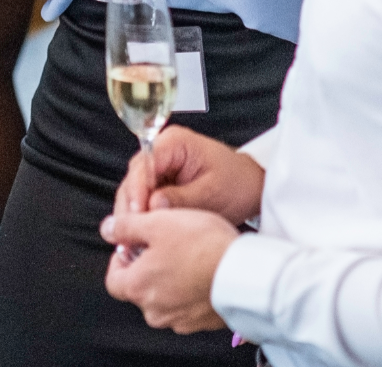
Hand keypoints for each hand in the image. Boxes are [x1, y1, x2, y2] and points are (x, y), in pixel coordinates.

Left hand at [101, 208, 236, 333]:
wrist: (243, 273)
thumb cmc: (202, 246)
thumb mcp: (158, 222)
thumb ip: (127, 226)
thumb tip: (107, 229)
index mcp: (137, 287)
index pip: (113, 279)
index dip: (120, 259)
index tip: (134, 244)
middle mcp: (154, 310)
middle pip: (140, 288)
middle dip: (148, 266)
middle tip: (166, 243)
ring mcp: (179, 320)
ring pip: (164, 297)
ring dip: (170, 279)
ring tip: (190, 254)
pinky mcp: (202, 322)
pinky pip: (188, 306)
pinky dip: (191, 290)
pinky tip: (204, 271)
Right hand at [114, 126, 263, 221]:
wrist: (250, 187)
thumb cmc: (237, 183)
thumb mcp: (211, 194)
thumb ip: (181, 199)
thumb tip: (153, 206)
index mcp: (174, 142)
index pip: (144, 164)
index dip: (137, 190)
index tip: (138, 214)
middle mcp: (162, 150)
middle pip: (134, 178)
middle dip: (131, 207)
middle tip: (132, 233)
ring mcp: (160, 167)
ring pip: (134, 191)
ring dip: (134, 215)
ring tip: (136, 239)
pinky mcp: (160, 183)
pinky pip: (144, 200)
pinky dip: (143, 217)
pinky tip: (144, 234)